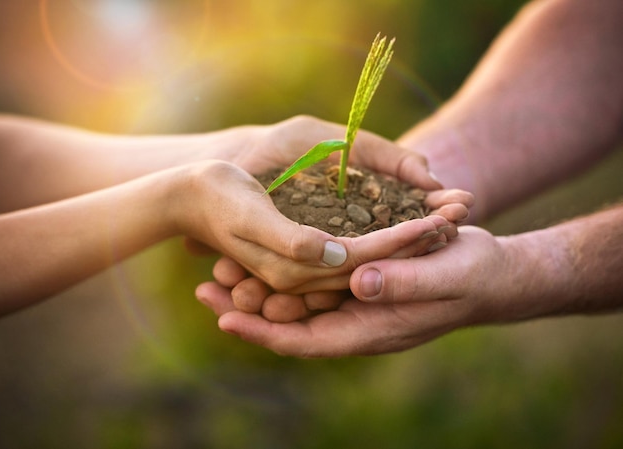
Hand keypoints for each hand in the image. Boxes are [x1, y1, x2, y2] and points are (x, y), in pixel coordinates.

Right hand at [176, 161, 470, 294]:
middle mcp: (306, 273)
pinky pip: (354, 243)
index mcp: (295, 268)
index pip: (362, 259)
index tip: (440, 219)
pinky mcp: (307, 248)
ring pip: (369, 254)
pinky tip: (410, 214)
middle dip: (416, 239)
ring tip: (448, 213)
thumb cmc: (214, 197)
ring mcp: (308, 263)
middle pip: (374, 261)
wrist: (189, 194)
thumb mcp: (249, 216)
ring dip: (407, 235)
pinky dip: (384, 230)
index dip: (401, 240)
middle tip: (459, 213)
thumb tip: (338, 254)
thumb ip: (291, 241)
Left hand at [196, 227, 523, 356]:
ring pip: (296, 302)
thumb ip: (405, 283)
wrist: (491, 271)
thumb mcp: (445, 276)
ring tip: (218, 269)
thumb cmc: (474, 276)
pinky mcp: (358, 279)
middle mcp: (356, 318)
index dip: (264, 334)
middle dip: (248, 310)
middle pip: (290, 323)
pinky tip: (261, 250)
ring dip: (259, 288)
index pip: (307, 341)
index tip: (223, 321)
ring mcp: (356, 300)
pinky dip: (284, 270)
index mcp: (372, 328)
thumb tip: (360, 282)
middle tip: (205, 289)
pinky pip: (312, 281)